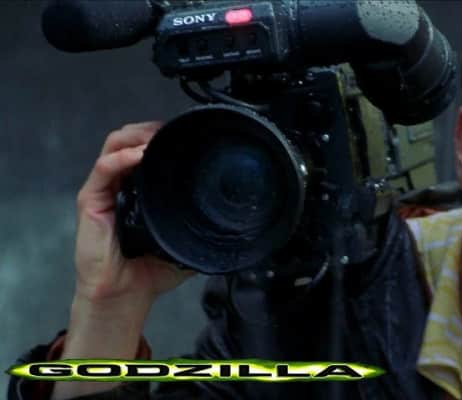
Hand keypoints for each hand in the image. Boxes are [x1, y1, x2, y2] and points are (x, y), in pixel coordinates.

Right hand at [52, 122, 194, 398]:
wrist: (125, 295)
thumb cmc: (150, 271)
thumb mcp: (185, 241)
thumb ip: (203, 227)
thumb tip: (235, 222)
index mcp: (140, 189)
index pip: (147, 148)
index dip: (163, 136)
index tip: (186, 132)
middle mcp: (121, 184)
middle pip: (130, 138)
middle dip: (151, 128)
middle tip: (174, 130)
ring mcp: (104, 190)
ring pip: (115, 144)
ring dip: (137, 135)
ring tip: (157, 137)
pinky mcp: (91, 201)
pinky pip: (104, 169)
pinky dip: (121, 157)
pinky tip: (139, 155)